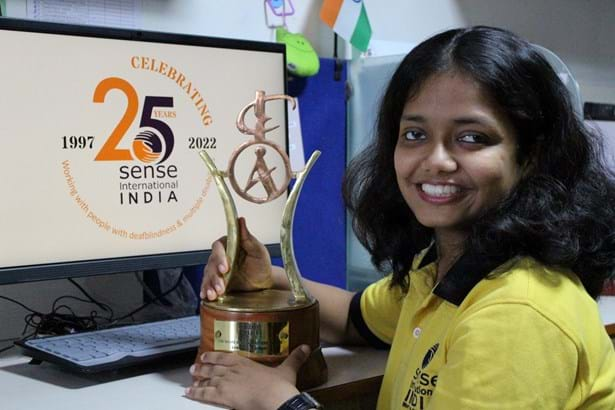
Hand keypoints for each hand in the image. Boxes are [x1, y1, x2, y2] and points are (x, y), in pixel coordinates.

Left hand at [185, 345, 309, 409]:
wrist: (276, 399)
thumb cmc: (280, 386)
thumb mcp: (289, 369)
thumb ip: (296, 357)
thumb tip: (306, 347)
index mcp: (247, 363)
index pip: (226, 357)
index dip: (215, 356)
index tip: (206, 355)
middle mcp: (234, 370)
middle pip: (214, 367)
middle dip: (203, 367)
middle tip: (194, 367)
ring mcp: (227, 382)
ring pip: (208, 379)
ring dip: (199, 378)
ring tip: (191, 378)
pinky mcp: (224, 395)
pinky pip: (205, 394)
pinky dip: (196, 393)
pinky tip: (188, 394)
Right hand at [200, 217, 273, 300]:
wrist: (263, 283)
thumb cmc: (261, 264)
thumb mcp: (258, 250)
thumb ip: (247, 237)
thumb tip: (241, 220)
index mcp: (228, 245)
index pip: (218, 248)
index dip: (219, 257)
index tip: (225, 268)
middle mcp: (220, 257)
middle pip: (211, 264)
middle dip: (215, 276)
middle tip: (221, 286)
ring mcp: (217, 270)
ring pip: (208, 276)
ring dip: (210, 285)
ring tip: (214, 294)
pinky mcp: (216, 282)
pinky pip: (208, 285)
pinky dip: (207, 291)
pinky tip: (207, 296)